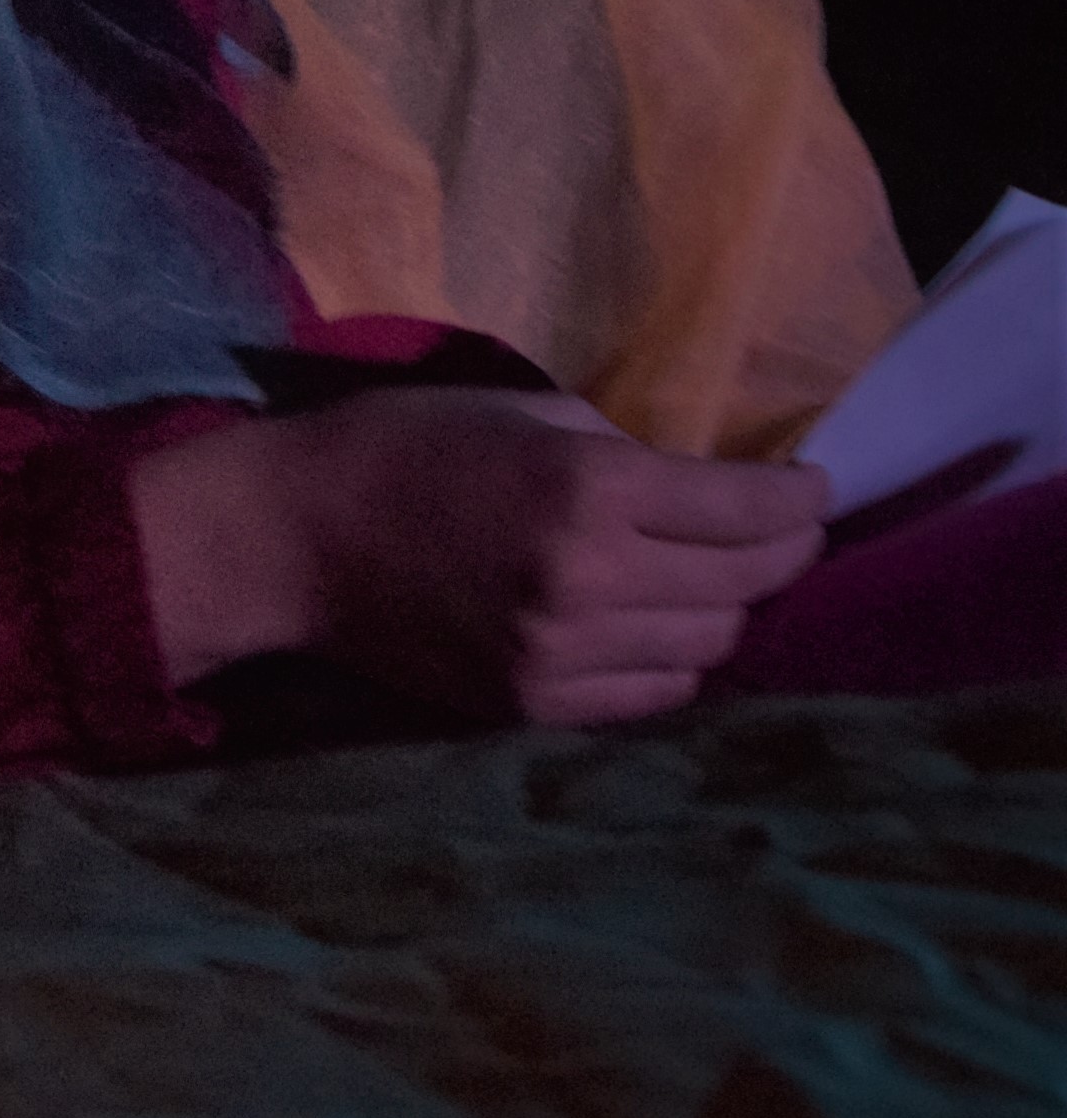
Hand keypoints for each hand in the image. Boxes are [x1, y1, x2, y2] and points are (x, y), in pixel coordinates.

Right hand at [130, 392, 829, 724]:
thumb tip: (700, 487)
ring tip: (724, 579)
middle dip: (780, 554)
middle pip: (742, 587)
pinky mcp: (536, 707)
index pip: (744, 510)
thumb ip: (618, 450)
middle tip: (788, 531)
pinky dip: (675, 661)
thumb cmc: (406, 445)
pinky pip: (652, 697)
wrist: (296, 540)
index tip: (820, 490)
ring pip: (707, 649)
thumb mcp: (519, 410)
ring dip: (728, 610)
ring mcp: (563, 656)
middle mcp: (589, 580)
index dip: (800, 502)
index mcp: (587, 489)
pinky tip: (664, 626)